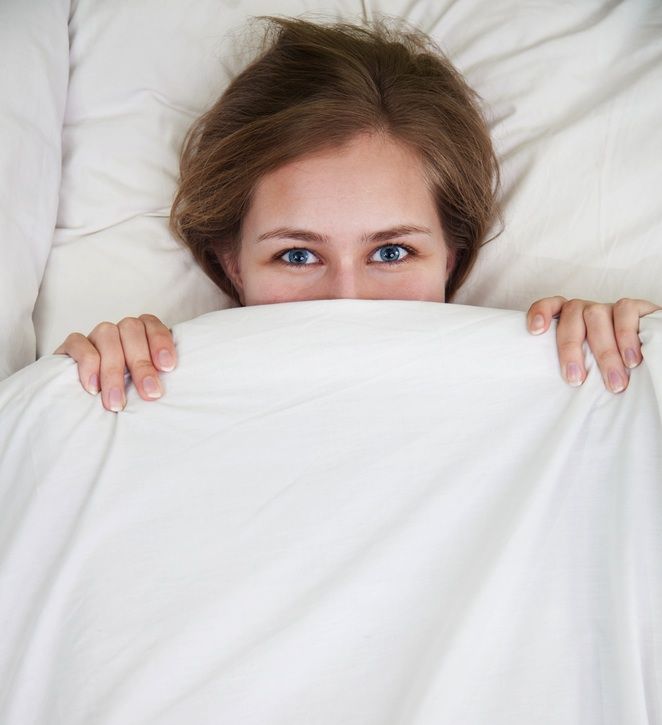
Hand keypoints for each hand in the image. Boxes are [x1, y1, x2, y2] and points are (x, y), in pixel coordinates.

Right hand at [53, 314, 176, 411]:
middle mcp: (119, 331)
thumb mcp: (143, 386)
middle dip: (142, 364)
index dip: (161, 342)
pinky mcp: (71, 346)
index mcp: (141, 335)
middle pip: (131, 329)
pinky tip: (93, 388)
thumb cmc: (126, 393)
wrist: (82, 403)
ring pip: (106, 334)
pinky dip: (87, 364)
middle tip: (149, 393)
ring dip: (114, 370)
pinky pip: (78, 343)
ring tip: (117, 401)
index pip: (152, 325)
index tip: (167, 367)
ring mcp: (95, 336)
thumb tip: (162, 391)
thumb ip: (153, 380)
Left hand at [526, 297, 660, 392]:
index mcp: (571, 320)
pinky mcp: (635, 307)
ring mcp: (610, 306)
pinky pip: (625, 311)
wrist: (649, 353)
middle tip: (576, 380)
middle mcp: (587, 310)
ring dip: (603, 350)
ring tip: (613, 381)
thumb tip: (559, 389)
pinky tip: (631, 359)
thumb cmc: (611, 364)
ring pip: (596, 315)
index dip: (540, 312)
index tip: (535, 331)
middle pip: (571, 317)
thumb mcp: (588, 364)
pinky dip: (626, 336)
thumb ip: (575, 365)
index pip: (551, 306)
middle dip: (571, 349)